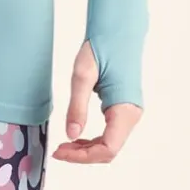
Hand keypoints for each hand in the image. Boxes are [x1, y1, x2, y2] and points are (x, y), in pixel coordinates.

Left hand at [52, 41, 142, 163]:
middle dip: (83, 155)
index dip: (83, 157)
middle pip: (109, 150)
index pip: (108, 148)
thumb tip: (71, 135)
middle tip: (58, 149)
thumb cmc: (102, 47)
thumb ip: (77, 106)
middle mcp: (132, 115)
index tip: (60, 151)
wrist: (118, 32)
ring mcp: (129, 113)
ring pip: (109, 144)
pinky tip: (77, 135)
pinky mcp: (123, 110)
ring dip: (87, 150)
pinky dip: (92, 140)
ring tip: (64, 145)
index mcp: (125, 109)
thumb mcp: (82, 76)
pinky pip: (110, 134)